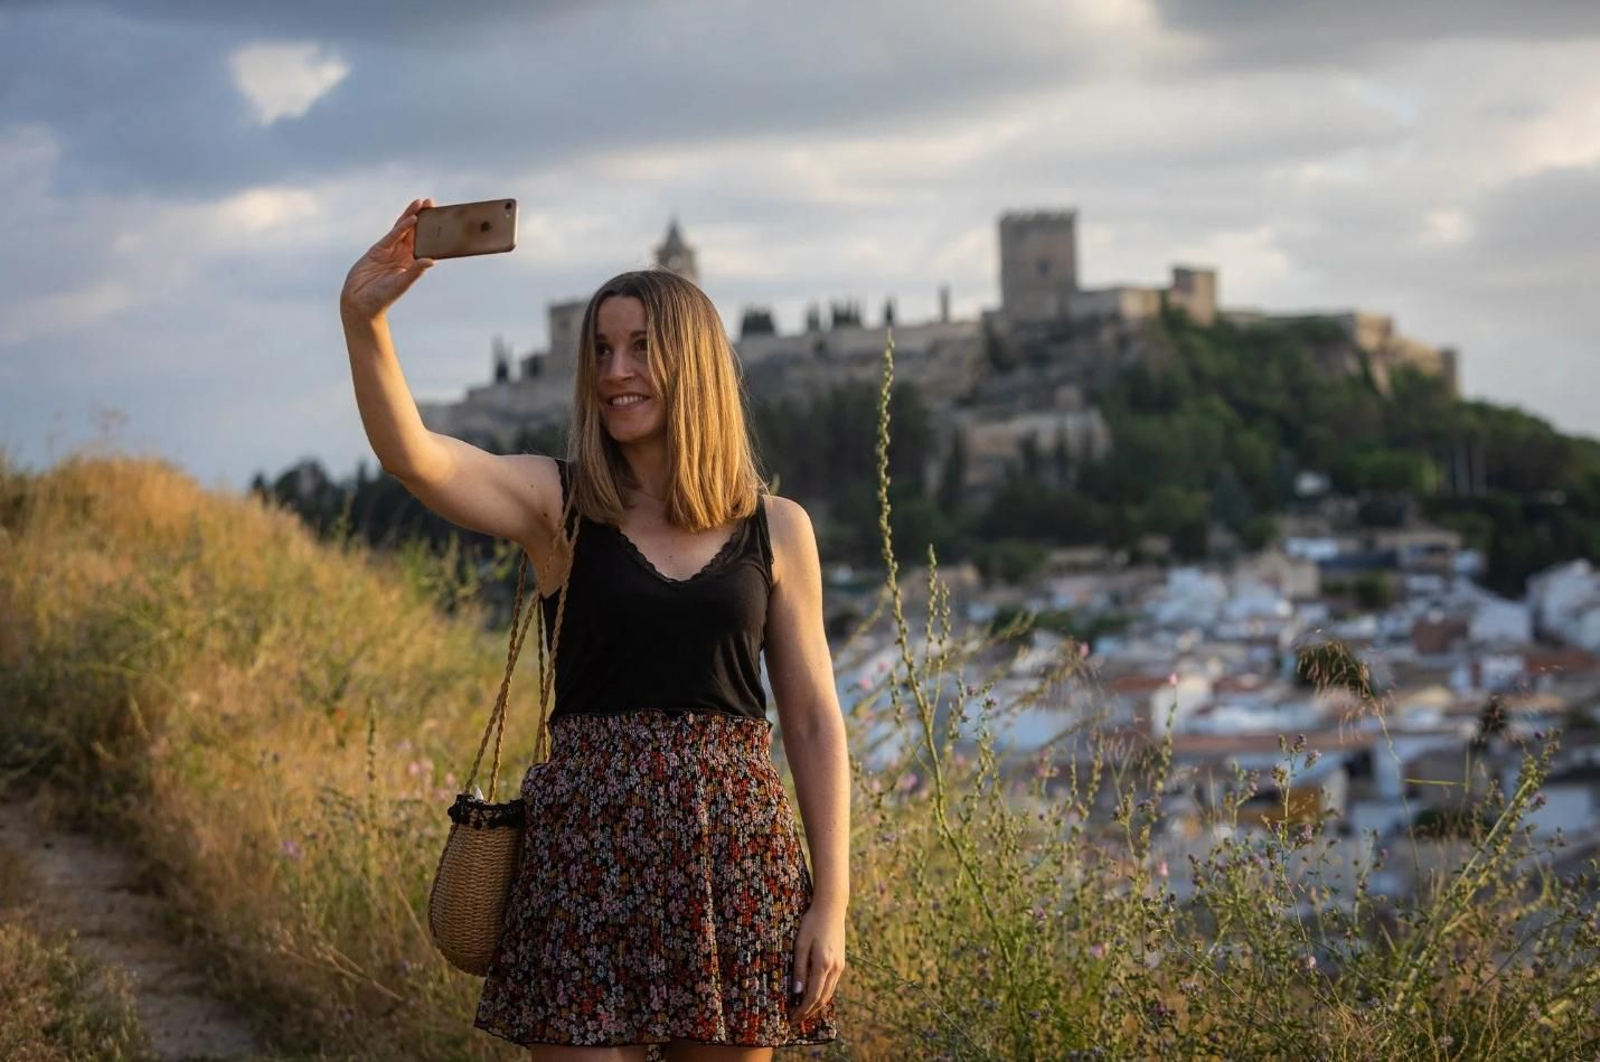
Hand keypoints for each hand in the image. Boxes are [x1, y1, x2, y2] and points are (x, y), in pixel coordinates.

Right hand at [340, 198, 435, 319]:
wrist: (360, 302)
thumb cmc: (382, 298)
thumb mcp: (401, 284)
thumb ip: (415, 272)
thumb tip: (432, 262)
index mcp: (412, 264)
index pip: (425, 244)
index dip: (433, 232)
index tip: (442, 219)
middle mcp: (403, 256)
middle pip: (415, 233)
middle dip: (423, 218)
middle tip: (432, 202)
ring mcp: (390, 251)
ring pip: (403, 230)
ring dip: (411, 216)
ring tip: (421, 203)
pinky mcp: (378, 250)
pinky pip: (392, 235)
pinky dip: (401, 227)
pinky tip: (411, 218)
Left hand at [788, 902, 844, 1024]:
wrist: (831, 908)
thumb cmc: (811, 923)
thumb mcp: (800, 944)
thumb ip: (799, 969)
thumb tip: (797, 993)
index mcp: (823, 964)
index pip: (812, 996)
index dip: (802, 1010)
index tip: (791, 1017)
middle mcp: (834, 968)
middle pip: (822, 999)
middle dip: (808, 1012)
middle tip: (794, 1019)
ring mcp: (840, 966)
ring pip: (829, 994)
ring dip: (816, 1005)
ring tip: (802, 1011)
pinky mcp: (841, 962)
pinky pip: (832, 984)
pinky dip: (823, 994)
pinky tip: (813, 995)